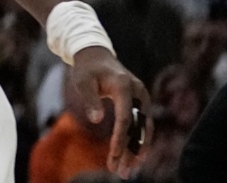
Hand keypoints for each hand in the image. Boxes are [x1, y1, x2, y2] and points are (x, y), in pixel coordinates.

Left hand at [69, 47, 150, 175]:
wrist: (97, 55)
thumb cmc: (87, 69)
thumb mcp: (82, 81)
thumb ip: (89, 99)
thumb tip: (96, 120)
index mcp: (124, 86)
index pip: (125, 119)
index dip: (120, 141)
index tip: (113, 158)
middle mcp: (138, 93)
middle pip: (138, 128)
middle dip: (131, 152)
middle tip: (122, 173)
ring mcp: (142, 98)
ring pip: (144, 129)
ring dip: (138, 151)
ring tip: (129, 170)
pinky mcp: (141, 103)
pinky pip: (143, 126)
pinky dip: (140, 142)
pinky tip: (136, 157)